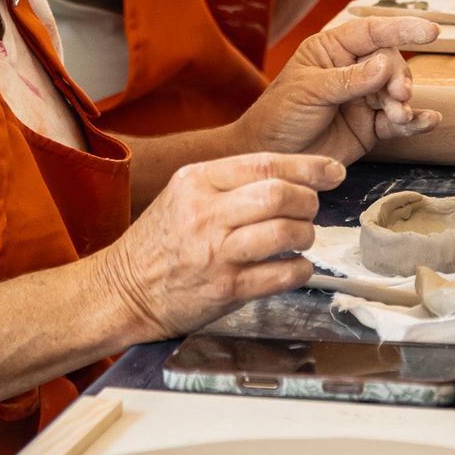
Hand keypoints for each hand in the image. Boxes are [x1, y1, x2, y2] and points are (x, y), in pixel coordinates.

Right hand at [98, 151, 343, 338]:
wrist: (122, 291)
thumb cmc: (162, 239)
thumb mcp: (185, 193)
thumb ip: (232, 180)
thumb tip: (292, 173)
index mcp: (197, 181)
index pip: (266, 163)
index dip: (309, 166)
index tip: (333, 171)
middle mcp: (206, 214)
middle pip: (280, 195)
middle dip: (309, 200)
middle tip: (311, 209)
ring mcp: (216, 254)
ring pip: (285, 232)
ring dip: (307, 234)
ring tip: (302, 237)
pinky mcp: (225, 291)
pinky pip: (281, 275)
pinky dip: (301, 269)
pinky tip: (296, 266)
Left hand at [234, 17, 442, 164]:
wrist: (272, 157)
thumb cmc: (279, 116)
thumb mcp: (309, 91)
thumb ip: (349, 79)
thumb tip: (384, 64)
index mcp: (333, 50)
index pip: (372, 32)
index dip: (403, 28)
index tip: (431, 32)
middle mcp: (352, 69)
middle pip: (391, 63)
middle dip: (399, 78)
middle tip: (397, 96)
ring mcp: (364, 98)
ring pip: (398, 91)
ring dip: (404, 102)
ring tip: (400, 116)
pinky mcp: (370, 126)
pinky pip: (398, 121)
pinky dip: (414, 121)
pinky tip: (427, 121)